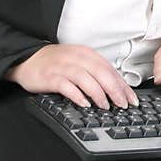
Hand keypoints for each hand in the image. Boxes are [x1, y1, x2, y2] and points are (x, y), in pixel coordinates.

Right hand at [4, 44, 138, 108]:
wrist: (28, 58)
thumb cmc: (57, 63)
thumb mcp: (80, 62)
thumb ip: (96, 73)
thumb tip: (116, 89)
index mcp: (88, 54)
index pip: (111, 70)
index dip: (123, 86)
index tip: (132, 99)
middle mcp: (78, 58)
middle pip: (102, 73)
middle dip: (115, 90)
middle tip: (123, 104)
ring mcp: (64, 67)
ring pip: (86, 79)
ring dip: (98, 94)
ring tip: (106, 106)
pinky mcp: (50, 77)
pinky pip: (66, 86)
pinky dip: (77, 95)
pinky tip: (84, 103)